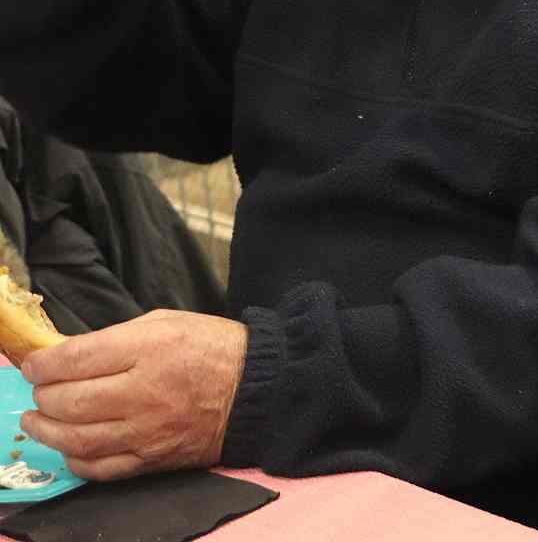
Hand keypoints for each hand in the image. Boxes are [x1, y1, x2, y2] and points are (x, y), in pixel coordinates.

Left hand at [19, 310, 247, 480]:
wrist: (252, 387)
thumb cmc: (210, 346)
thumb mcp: (164, 321)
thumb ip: (117, 337)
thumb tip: (73, 354)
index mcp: (147, 348)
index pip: (77, 359)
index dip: (44, 364)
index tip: (32, 364)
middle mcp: (143, 391)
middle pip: (71, 401)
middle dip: (42, 396)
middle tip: (36, 390)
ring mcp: (147, 430)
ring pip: (78, 440)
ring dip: (47, 432)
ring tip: (35, 421)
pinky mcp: (153, 459)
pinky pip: (102, 468)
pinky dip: (75, 460)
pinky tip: (68, 448)